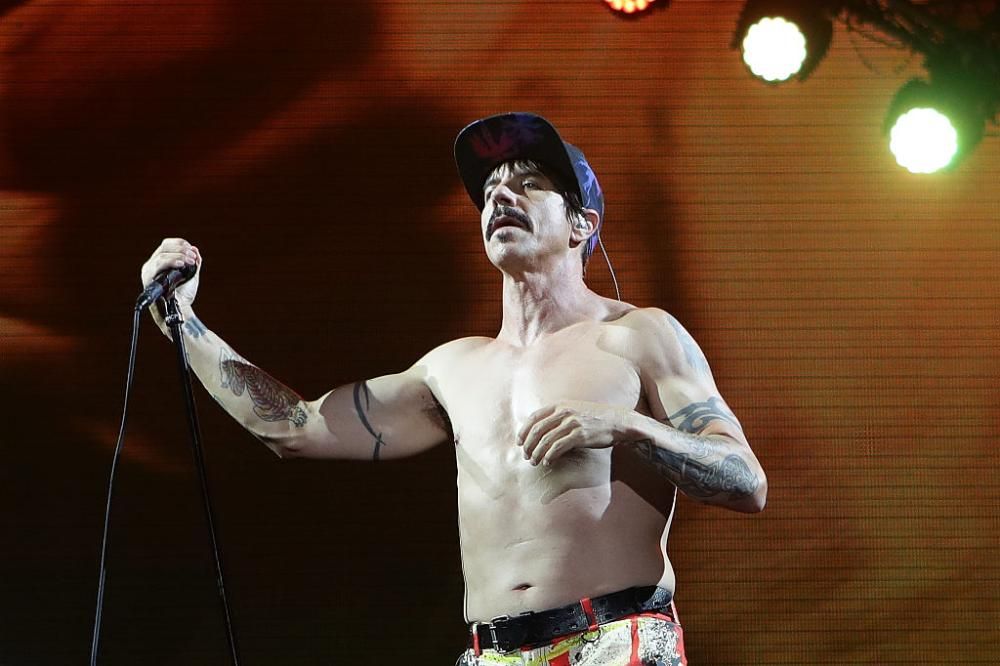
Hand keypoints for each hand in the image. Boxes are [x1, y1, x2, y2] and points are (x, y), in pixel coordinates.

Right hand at [140, 237, 201, 308]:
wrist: (180, 310)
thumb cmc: (184, 295)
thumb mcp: (192, 276)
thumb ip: (194, 263)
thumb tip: (195, 250)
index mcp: (161, 263)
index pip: (167, 245)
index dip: (180, 244)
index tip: (192, 249)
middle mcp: (152, 266)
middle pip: (164, 247)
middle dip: (181, 249)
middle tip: (192, 256)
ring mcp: (149, 272)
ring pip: (162, 255)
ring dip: (178, 255)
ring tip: (190, 261)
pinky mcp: (148, 279)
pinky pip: (158, 265)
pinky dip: (171, 262)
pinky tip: (181, 264)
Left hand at [517, 400, 634, 465]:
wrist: (617, 421)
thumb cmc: (594, 418)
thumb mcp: (573, 410)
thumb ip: (557, 416)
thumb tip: (539, 429)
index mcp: (560, 405)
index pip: (534, 417)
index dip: (523, 431)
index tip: (519, 443)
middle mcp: (564, 412)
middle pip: (537, 430)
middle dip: (528, 445)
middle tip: (526, 456)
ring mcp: (572, 423)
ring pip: (546, 441)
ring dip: (537, 453)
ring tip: (534, 462)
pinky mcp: (580, 435)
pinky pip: (558, 448)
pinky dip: (549, 456)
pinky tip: (547, 462)